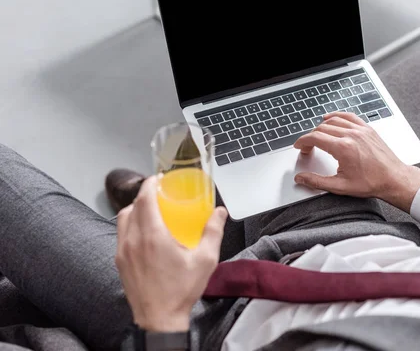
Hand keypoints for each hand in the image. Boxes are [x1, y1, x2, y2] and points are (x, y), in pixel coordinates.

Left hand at [116, 176, 227, 331]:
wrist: (159, 319)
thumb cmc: (181, 290)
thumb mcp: (205, 260)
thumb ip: (213, 232)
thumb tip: (220, 212)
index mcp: (152, 236)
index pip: (145, 199)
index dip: (150, 184)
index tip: (158, 178)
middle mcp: (133, 240)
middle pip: (132, 206)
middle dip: (144, 195)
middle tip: (158, 192)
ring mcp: (123, 251)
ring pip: (122, 219)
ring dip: (135, 209)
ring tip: (151, 210)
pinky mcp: (120, 262)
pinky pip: (121, 234)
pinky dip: (130, 225)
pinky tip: (144, 232)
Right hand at [293, 112, 419, 211]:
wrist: (393, 179)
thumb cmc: (372, 183)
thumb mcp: (340, 186)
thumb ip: (317, 181)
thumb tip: (301, 178)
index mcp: (343, 148)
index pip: (315, 137)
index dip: (303, 141)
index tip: (299, 146)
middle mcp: (351, 135)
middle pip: (322, 128)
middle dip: (311, 137)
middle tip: (308, 148)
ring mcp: (360, 130)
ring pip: (333, 120)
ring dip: (321, 127)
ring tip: (317, 136)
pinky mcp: (367, 129)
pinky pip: (349, 116)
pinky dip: (337, 115)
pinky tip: (331, 119)